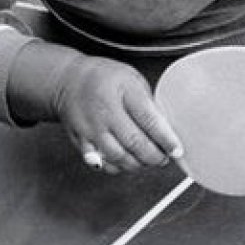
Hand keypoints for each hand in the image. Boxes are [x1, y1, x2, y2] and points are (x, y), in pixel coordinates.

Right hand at [51, 56, 183, 174]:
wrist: (68, 80)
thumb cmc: (103, 78)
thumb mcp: (132, 79)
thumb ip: (148, 103)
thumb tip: (165, 130)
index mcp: (122, 92)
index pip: (150, 121)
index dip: (167, 139)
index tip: (177, 149)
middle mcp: (105, 112)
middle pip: (135, 144)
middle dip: (154, 156)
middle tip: (163, 156)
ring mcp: (91, 129)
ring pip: (119, 158)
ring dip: (137, 164)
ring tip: (145, 158)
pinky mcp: (81, 142)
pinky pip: (102, 164)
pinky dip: (117, 167)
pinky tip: (124, 159)